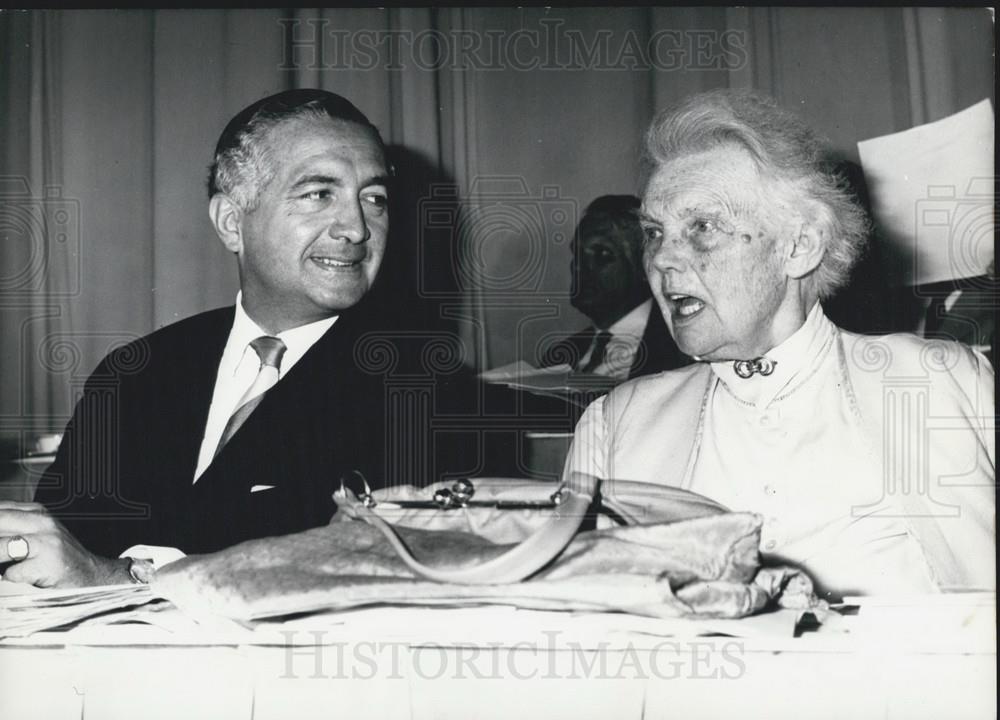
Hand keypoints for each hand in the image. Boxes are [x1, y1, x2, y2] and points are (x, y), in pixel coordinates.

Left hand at [0, 502, 129, 587]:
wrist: (88, 573)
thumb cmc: (57, 556)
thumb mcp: (38, 532)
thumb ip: (12, 527)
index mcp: (37, 512)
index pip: (1, 510)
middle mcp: (43, 523)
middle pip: (0, 522)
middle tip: (1, 553)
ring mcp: (47, 542)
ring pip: (2, 547)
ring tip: (7, 565)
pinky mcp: (48, 564)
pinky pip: (12, 572)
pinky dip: (11, 577)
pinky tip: (23, 576)